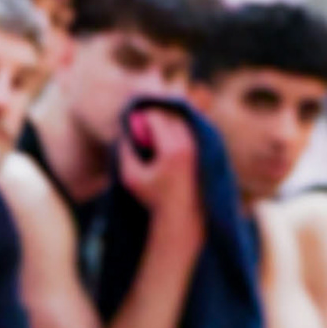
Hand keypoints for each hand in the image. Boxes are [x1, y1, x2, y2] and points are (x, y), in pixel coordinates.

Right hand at [119, 107, 202, 232]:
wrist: (182, 212)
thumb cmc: (153, 197)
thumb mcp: (131, 177)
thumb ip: (125, 152)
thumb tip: (123, 130)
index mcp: (172, 149)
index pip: (157, 117)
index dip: (142, 115)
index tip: (133, 120)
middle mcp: (189, 144)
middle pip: (171, 114)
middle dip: (156, 115)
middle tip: (142, 123)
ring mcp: (199, 146)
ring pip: (182, 120)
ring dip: (167, 120)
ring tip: (152, 131)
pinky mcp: (203, 149)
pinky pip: (189, 128)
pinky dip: (177, 127)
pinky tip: (166, 136)